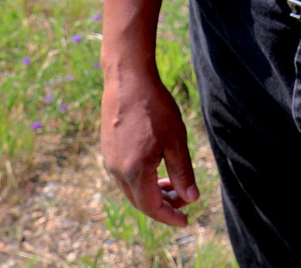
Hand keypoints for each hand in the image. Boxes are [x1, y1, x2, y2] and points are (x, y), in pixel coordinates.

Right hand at [101, 66, 199, 225]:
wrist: (128, 80)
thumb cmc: (154, 107)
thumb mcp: (176, 140)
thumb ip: (182, 172)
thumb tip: (191, 198)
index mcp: (134, 171)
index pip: (152, 207)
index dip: (170, 216)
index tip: (186, 220)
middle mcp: (117, 171)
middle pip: (141, 201)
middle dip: (164, 206)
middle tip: (185, 202)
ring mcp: (110, 160)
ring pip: (132, 189)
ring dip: (153, 193)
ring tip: (174, 186)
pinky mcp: (109, 150)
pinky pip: (126, 176)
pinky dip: (143, 180)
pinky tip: (158, 170)